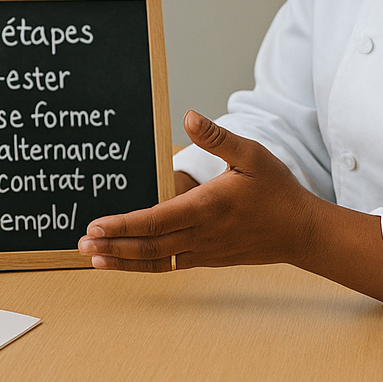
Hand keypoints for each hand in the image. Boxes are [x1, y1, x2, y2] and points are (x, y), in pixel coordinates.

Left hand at [78, 111, 318, 271]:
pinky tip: (124, 261)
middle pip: (149, 245)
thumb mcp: (251, 154)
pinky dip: (143, 265)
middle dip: (112, 245)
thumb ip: (217, 137)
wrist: (301, 232)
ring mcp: (203, 251)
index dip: (123, 225)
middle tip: (80, 244)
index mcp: (207, 208)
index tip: (95, 226)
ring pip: (156, 260)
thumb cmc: (277, 190)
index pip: (156, 220)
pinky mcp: (206, 258)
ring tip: (93, 258)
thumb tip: (188, 116)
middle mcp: (201, 235)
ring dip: (122, 260)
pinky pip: (169, 264)